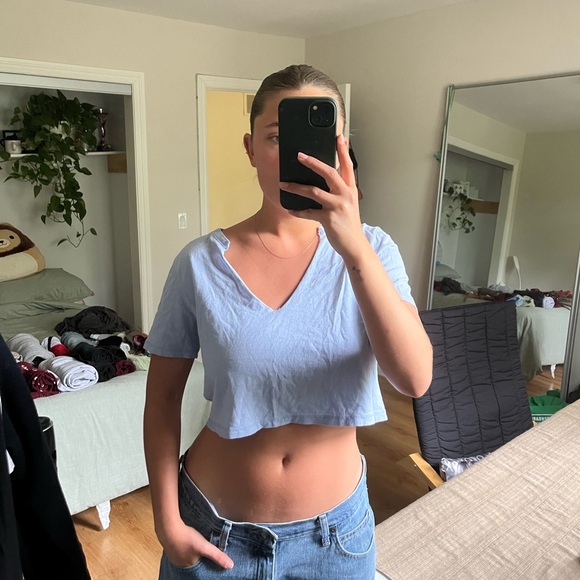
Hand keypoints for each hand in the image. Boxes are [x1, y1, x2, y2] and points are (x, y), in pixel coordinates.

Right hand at [159, 520, 233, 569]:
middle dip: (200, 557)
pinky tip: (188, 541)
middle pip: (194, 562)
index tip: (211, 559)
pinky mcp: (171, 547)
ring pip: (187, 555)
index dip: (207, 563)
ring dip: (192, 551)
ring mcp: (174, 556)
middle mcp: (181, 565)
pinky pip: (181, 549)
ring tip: (197, 545)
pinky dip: (185, 546)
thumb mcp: (205, 547)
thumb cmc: (186, 538)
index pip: (201, 569)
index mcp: (190, 568)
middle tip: (204, 550)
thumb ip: (217, 556)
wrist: (168, 527)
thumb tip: (230, 565)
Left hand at [280, 134, 366, 258]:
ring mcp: (337, 206)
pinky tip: (290, 209)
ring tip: (284, 184)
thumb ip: (339, 192)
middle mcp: (345, 195)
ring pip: (313, 191)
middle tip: (299, 156)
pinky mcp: (329, 218)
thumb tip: (323, 182)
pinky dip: (297, 210)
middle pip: (329, 172)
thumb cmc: (349, 225)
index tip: (339, 137)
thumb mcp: (348, 204)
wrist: (355, 245)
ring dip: (296, 187)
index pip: (347, 166)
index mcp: (350, 190)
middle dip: (312, 162)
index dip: (343, 151)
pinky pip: (308, 212)